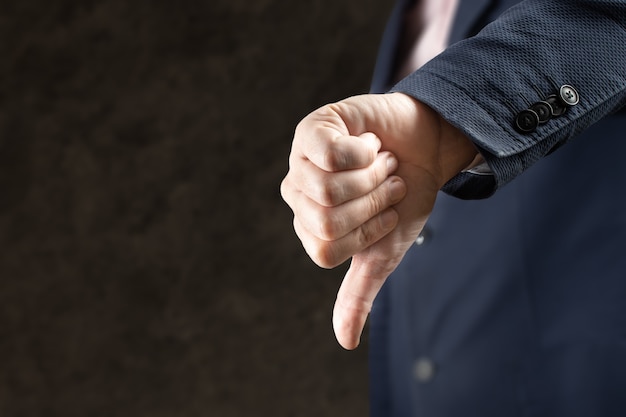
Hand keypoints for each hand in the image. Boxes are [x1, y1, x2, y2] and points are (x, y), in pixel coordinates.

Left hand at [281, 93, 476, 348]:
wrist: (427, 146)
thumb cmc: (404, 197)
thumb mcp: (384, 250)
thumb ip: (360, 292)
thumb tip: (346, 342)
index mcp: (309, 225)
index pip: (326, 249)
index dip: (368, 233)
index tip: (385, 214)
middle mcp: (297, 193)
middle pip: (326, 220)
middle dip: (373, 203)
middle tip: (386, 183)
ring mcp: (300, 159)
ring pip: (327, 189)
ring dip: (372, 177)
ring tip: (381, 162)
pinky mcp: (314, 127)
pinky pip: (329, 153)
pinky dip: (364, 152)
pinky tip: (370, 143)